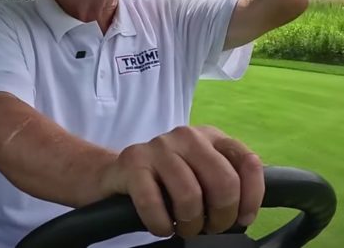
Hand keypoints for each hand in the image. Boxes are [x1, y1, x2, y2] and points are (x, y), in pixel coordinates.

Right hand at [99, 126, 263, 237]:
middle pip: (224, 181)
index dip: (251, 198)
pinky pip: (154, 203)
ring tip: (184, 228)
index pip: (247, 162)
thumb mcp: (200, 174)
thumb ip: (226, 181)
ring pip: (190, 195)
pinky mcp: (133, 161)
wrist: (114, 174)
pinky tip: (162, 226)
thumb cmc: (165, 181)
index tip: (241, 219)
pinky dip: (161, 225)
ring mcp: (158, 146)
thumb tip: (246, 211)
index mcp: (210, 136)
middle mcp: (187, 136)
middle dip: (222, 216)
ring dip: (190, 225)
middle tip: (210, 228)